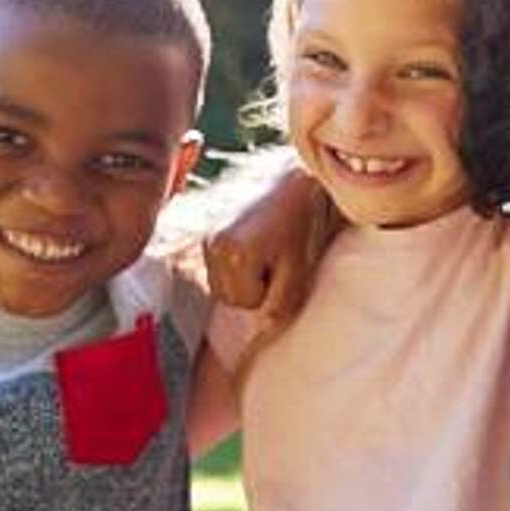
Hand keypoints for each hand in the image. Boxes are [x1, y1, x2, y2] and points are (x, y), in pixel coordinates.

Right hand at [203, 164, 330, 318]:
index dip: (270, 290)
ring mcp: (205, 235)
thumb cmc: (304, 222)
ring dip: (246, 275)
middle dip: (255, 285)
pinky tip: (257, 241)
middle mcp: (211, 243)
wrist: (297, 179)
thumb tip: (262, 331)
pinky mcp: (207, 228)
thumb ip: (280, 303)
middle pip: (229, 296)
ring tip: (269, 247)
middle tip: (279, 256)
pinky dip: (238, 261)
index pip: (245, 302)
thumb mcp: (300, 267)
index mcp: (232, 253)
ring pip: (223, 283)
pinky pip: (219, 265)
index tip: (285, 263)